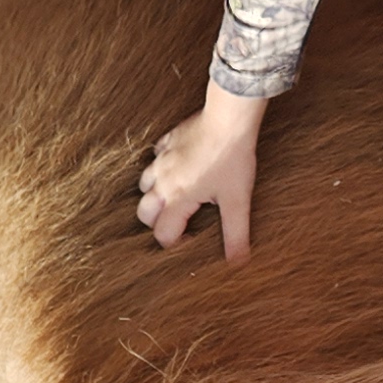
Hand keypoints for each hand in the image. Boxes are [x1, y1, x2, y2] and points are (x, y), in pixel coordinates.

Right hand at [140, 85, 266, 257]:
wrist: (228, 120)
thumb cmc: (232, 159)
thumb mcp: (237, 201)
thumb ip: (235, 234)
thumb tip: (238, 263)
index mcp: (177, 199)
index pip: (162, 233)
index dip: (174, 243)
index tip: (191, 239)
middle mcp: (163, 181)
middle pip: (144, 211)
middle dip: (156, 222)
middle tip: (178, 222)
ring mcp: (162, 159)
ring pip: (145, 184)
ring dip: (155, 195)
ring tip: (176, 197)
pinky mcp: (168, 141)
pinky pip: (155, 157)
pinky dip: (161, 167)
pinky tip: (177, 167)